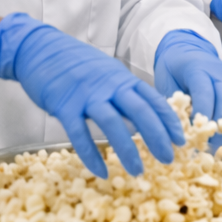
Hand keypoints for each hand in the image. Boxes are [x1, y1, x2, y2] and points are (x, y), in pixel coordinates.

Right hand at [0, 13, 183, 178]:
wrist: (41, 49)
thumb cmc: (77, 66)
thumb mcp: (108, 75)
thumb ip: (124, 95)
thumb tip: (141, 123)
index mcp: (123, 79)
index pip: (154, 100)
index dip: (169, 121)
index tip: (180, 139)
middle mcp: (110, 86)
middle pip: (140, 112)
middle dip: (157, 137)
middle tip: (169, 159)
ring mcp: (87, 95)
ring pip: (113, 124)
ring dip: (128, 150)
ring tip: (138, 172)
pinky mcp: (64, 105)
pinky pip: (80, 134)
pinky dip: (91, 155)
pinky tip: (101, 172)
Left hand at [154, 30, 221, 148]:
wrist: (185, 49)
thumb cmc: (173, 69)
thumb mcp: (166, 83)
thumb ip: (174, 105)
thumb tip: (177, 133)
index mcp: (198, 69)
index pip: (205, 92)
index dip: (203, 114)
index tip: (197, 136)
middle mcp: (220, 74)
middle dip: (220, 128)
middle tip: (212, 150)